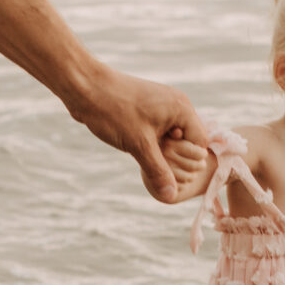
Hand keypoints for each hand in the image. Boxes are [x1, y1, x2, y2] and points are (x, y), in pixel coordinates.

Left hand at [72, 70, 205, 203]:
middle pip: (188, 141)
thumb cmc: (114, 111)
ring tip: (142, 151)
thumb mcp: (138, 146)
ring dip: (161, 150)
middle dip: (174, 156)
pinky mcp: (148, 109)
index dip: (187, 160)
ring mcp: (162, 106)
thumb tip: (171, 196)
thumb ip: (158, 171)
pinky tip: (135, 146)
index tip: (166, 165)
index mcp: (182, 108)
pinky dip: (151, 142)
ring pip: (172, 138)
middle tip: (152, 158)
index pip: (200, 143)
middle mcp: (176, 104)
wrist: (85, 87)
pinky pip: (159, 131)